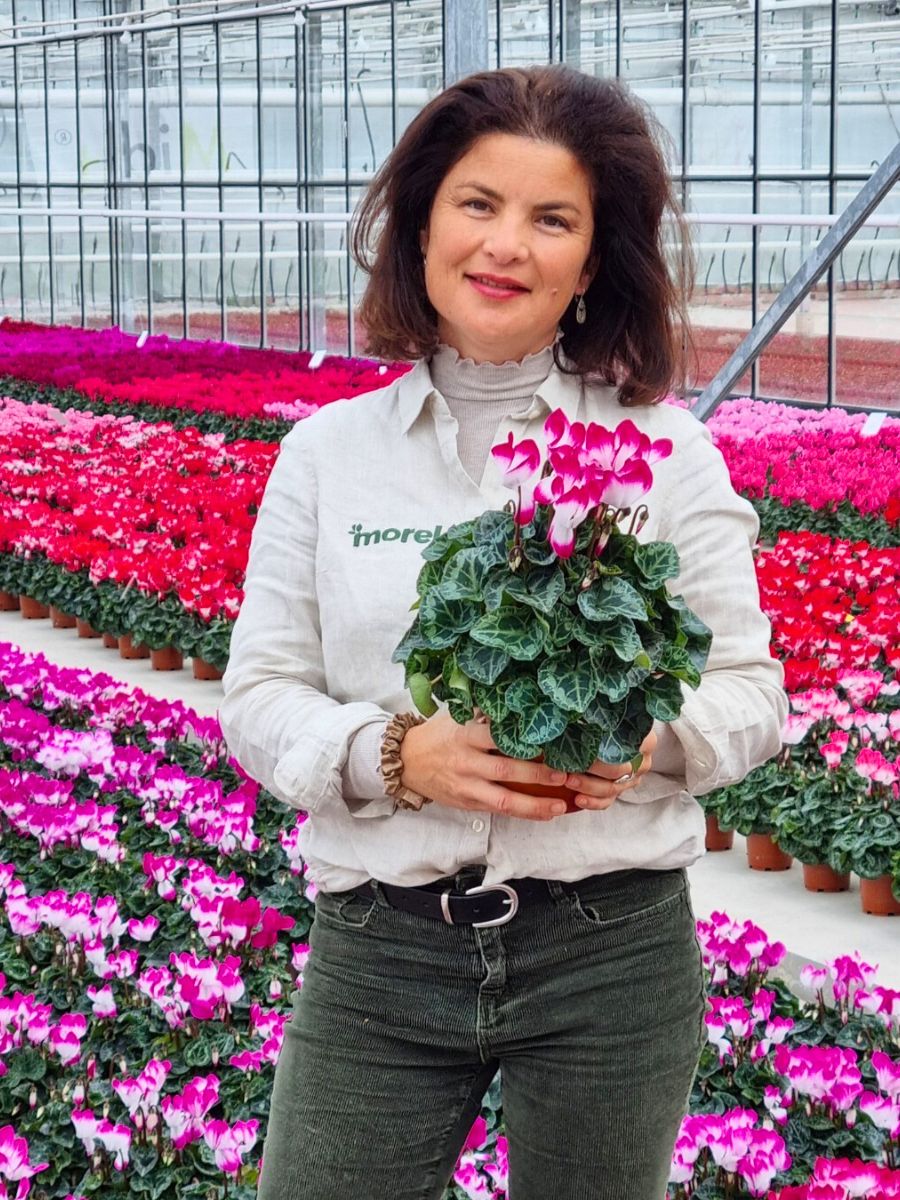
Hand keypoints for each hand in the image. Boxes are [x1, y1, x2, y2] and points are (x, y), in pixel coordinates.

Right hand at [398, 710, 572, 821]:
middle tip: (566, 774)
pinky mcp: (468, 803)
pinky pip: (498, 810)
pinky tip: (545, 812)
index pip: (497, 736)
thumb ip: (485, 713)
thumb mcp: (456, 717)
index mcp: (465, 735)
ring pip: (503, 799)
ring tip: (560, 806)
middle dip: (538, 774)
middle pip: (505, 769)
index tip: (551, 739)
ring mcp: (467, 786)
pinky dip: (523, 812)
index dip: (523, 739)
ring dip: (534, 804)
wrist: (406, 762)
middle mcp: (466, 762)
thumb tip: (518, 698)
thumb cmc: (438, 735)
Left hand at [563, 728, 657, 810]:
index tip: (582, 746)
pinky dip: (592, 802)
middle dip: (592, 769)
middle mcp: (642, 762)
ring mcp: (632, 779)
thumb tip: (575, 721)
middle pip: (618, 770)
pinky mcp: (620, 791)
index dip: (604, 749)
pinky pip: (607, 801)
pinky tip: (578, 799)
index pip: (626, 748)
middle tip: (570, 765)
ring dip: (588, 786)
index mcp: (645, 740)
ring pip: (612, 788)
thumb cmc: (607, 722)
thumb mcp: (607, 718)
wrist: (614, 732)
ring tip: (568, 780)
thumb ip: (598, 720)